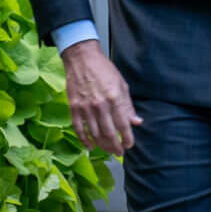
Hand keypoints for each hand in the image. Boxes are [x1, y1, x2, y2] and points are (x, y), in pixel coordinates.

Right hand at [61, 39, 139, 153]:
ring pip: (95, 134)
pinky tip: (90, 146)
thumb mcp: (121, 85)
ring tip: (108, 150)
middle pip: (109, 134)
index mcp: (114, 98)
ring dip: (103, 146)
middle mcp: (100, 105)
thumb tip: (136, 122)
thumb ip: (128, 106)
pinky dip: (85, 140)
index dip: (127, 138)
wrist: (82, 58)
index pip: (123, 125)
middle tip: (119, 153)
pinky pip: (79, 128)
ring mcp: (85, 107)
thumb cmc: (103, 69)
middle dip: (116, 147)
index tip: (129, 144)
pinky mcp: (74, 107)